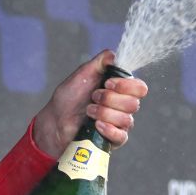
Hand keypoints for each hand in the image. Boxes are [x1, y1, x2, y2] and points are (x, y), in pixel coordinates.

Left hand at [32, 49, 148, 156]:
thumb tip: (114, 54)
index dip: (126, 85)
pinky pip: (121, 136)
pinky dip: (109, 129)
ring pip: (126, 119)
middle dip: (110, 99)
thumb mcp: (83, 74)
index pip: (140, 88)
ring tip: (88, 111)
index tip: (107, 83)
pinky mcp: (113, 140)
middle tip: (93, 97)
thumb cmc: (69, 98)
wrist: (55, 120)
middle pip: (133, 103)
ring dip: (104, 113)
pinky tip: (96, 125)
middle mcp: (123, 107)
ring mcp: (119, 124)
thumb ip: (100, 62)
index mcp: (121, 90)